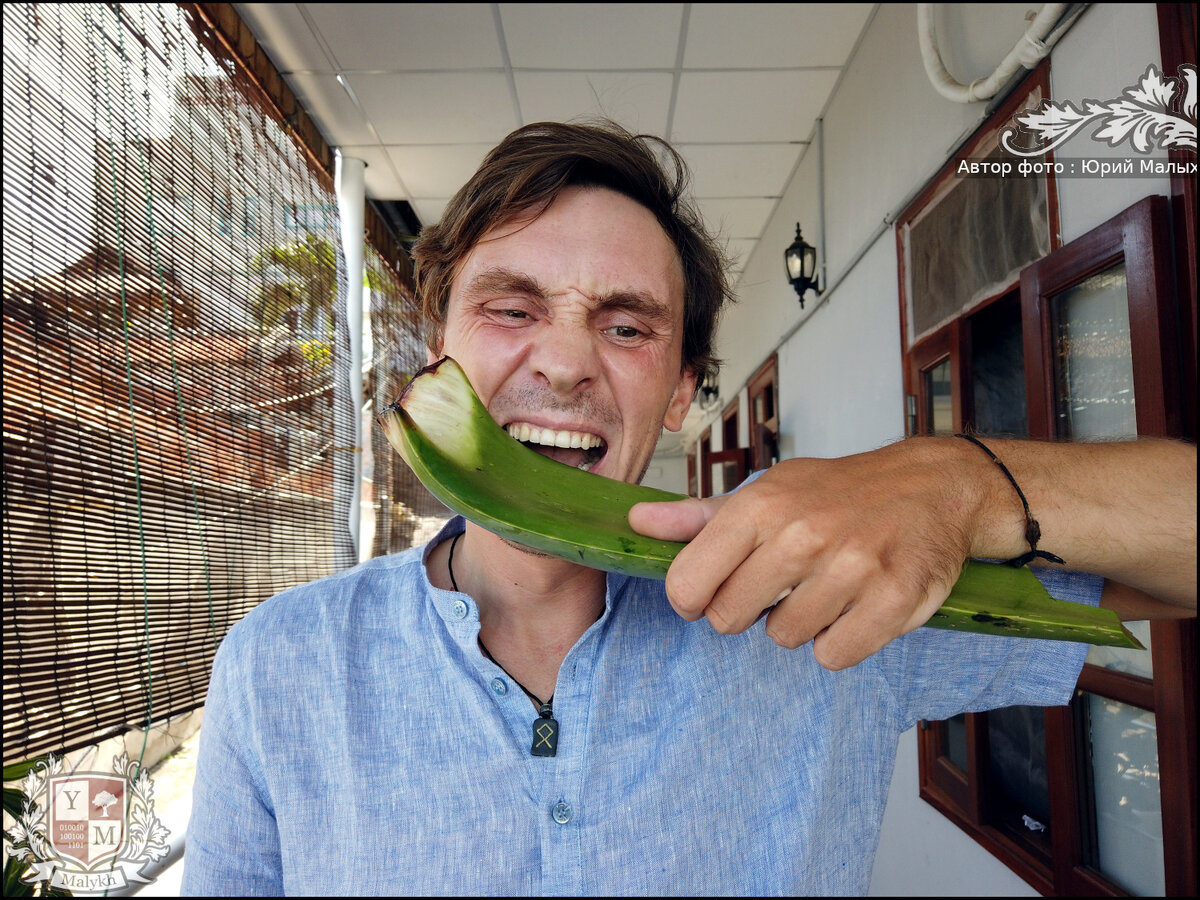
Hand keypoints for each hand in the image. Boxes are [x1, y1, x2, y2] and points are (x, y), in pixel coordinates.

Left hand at [629, 441, 991, 669]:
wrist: (931, 488)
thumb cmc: (837, 493)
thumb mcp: (767, 491)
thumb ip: (700, 517)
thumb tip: (638, 522)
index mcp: (761, 506)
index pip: (687, 584)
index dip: (692, 598)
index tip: (710, 592)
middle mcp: (803, 534)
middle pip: (728, 619)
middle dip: (747, 610)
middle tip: (780, 584)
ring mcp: (852, 568)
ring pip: (784, 639)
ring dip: (800, 623)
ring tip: (824, 587)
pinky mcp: (894, 600)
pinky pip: (835, 656)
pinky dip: (841, 641)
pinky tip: (854, 606)